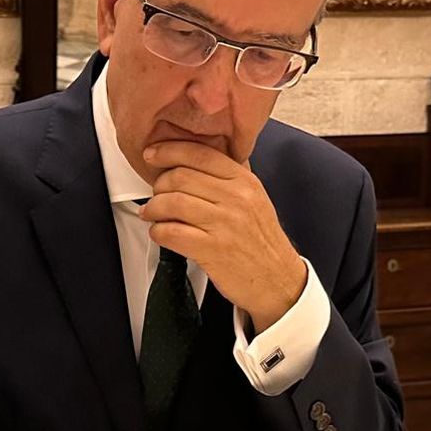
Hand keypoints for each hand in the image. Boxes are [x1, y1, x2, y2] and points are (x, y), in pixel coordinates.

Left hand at [138, 141, 305, 331]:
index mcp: (245, 182)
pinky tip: (160, 233)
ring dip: (154, 208)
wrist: (278, 280)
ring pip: (172, 202)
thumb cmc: (262, 242)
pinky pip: (171, 232)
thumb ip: (229, 178)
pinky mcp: (212, 249)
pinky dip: (158, 231)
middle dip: (158, 184)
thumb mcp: (255, 200)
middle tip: (155, 193)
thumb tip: (192, 160)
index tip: (153, 154)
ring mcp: (224, 224)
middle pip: (180, 176)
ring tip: (152, 213)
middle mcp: (236, 199)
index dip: (168, 150)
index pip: (200, 153)